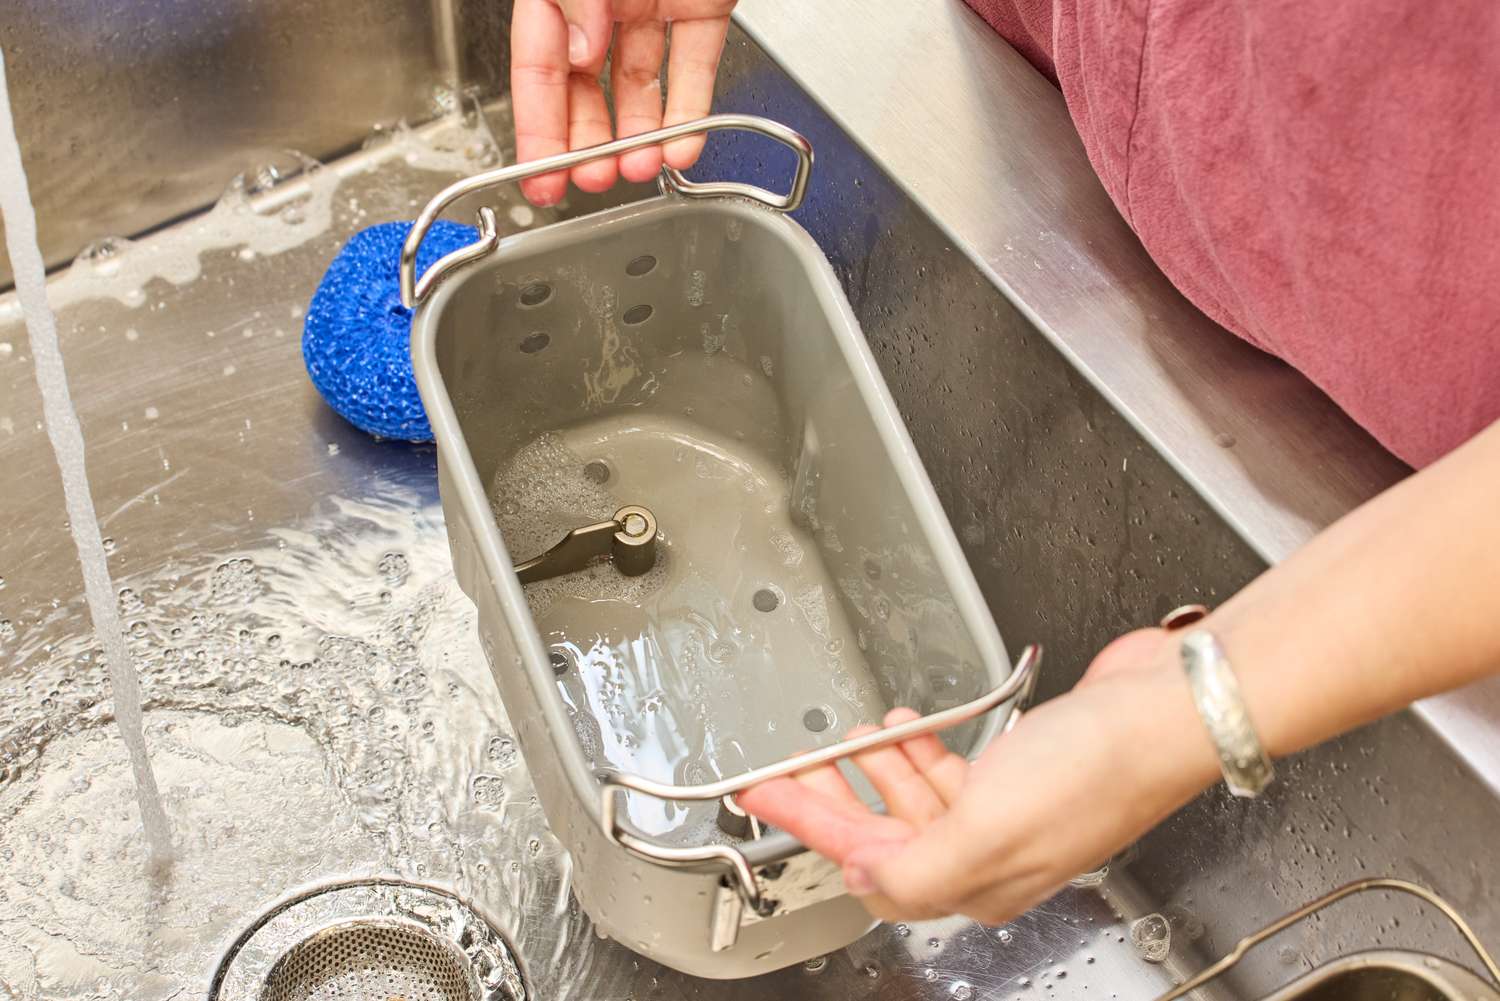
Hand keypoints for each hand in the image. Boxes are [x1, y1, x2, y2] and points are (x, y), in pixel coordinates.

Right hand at [510, 0, 736, 205]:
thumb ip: (579, 1)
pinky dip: (689, 110)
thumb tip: (578, 50)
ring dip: (638, 135)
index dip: (538, 126)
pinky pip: (693, 64)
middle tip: (592, 180)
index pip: (538, 63)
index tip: (542, 177)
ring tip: (638, 169)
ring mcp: (652, 2)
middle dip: (589, 141)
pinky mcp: (702, 7)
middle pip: (585, 82)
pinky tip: (680, 147)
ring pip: (638, 82)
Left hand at [737, 629, 1221, 923]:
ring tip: (852, 738)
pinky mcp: (1025, 769)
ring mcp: (1010, 811)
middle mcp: (992, 854)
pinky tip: (911, 724)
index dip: (810, 826)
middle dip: (832, 797)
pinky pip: (951, 767)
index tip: (764, 797)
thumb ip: (914, 862)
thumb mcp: (988, 826)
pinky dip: (922, 746)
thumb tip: (857, 875)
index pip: (869, 863)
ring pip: (917, 799)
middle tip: (787, 770)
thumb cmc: (1096, 768)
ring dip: (879, 767)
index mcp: (977, 882)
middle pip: (885, 833)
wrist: (1167, 708)